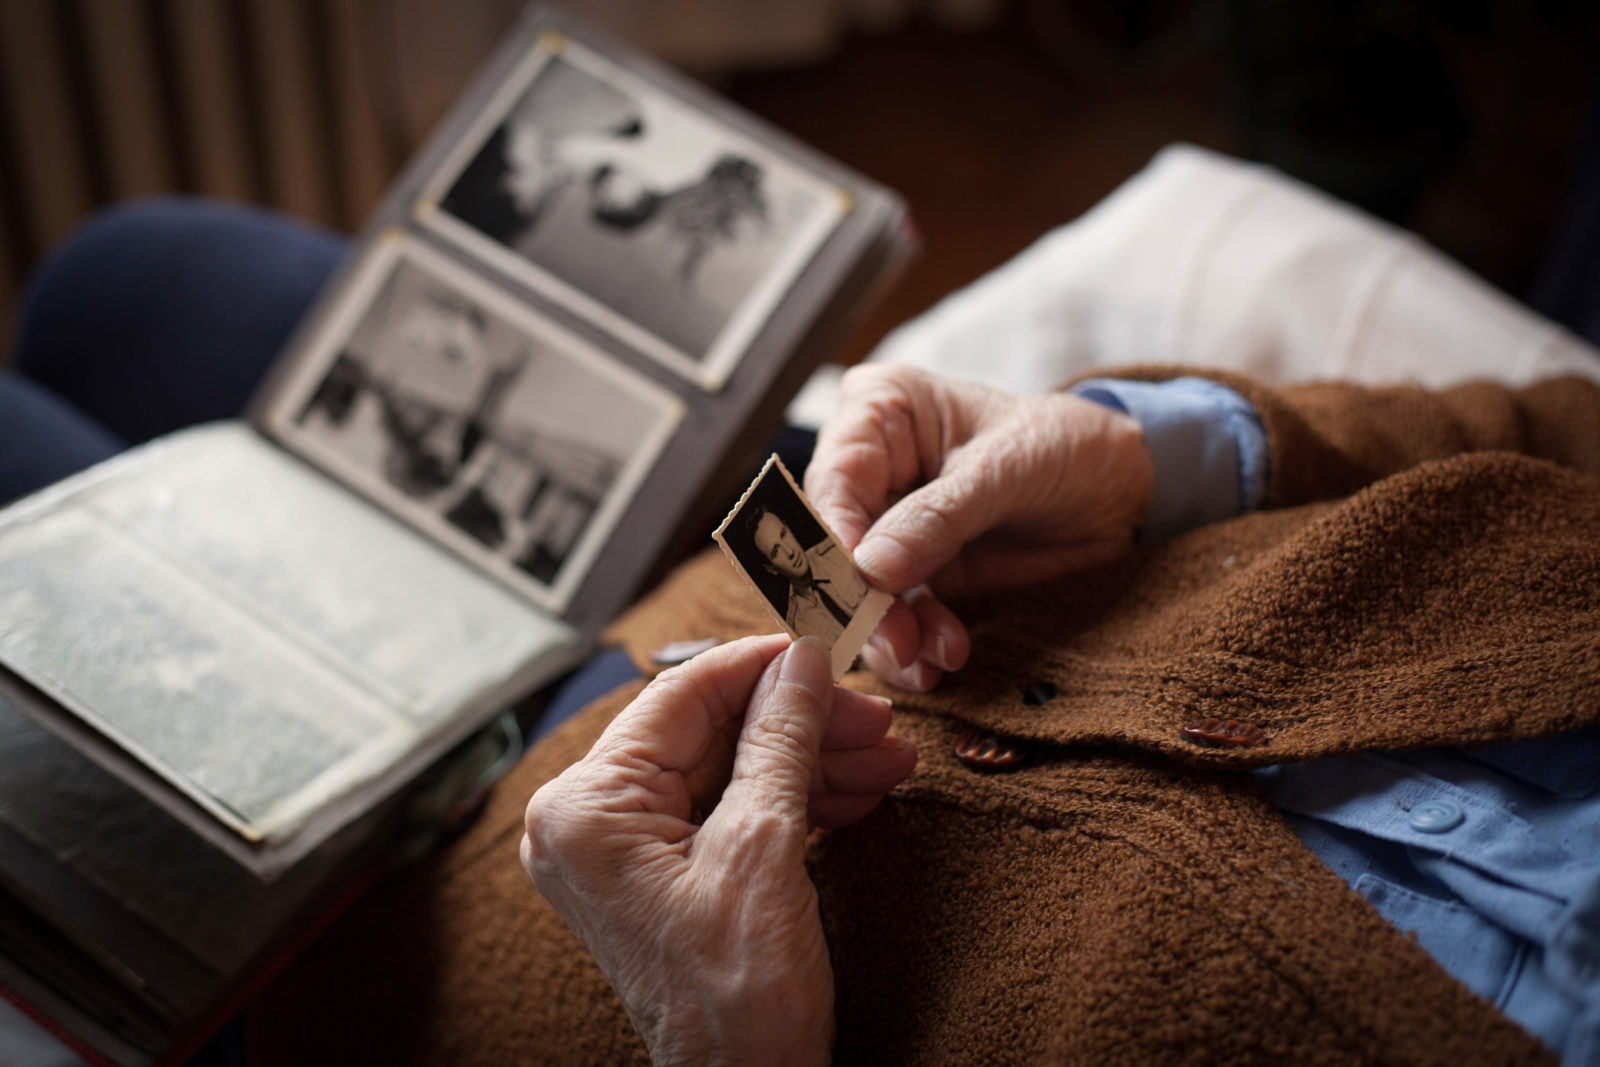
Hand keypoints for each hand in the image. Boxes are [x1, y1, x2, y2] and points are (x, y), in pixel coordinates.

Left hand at [521, 635, 915, 1065]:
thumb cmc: (737, 998)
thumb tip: (803, 662)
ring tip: (885, 758)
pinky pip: (726, 814)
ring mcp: (621, 854)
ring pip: (727, 772)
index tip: (822, 647)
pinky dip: (790, 802)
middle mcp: (587, 825)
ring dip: (808, 763)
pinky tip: (854, 792)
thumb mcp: (764, 848)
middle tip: (873, 717)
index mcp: (586, 810)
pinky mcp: (659, 878)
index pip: (679, 697)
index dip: (760, 666)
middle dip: (799, 725)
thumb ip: (780, 740)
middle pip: (708, 734)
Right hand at [805, 364, 1151, 689]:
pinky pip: (895, 612)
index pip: (834, 479)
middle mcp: (872, 463)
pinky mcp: (914, 569)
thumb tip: (869, 567)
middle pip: (834, 540)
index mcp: (880, 409)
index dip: (836, 538)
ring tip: (928, 661)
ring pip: (859, 586)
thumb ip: (937, 518)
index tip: (857, 586)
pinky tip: (938, 661)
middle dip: (863, 598)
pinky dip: (913, 643)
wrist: (1124, 490)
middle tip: (896, 641)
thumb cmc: (1067, 446)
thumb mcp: (1006, 471)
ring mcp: (889, 520)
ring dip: (889, 632)